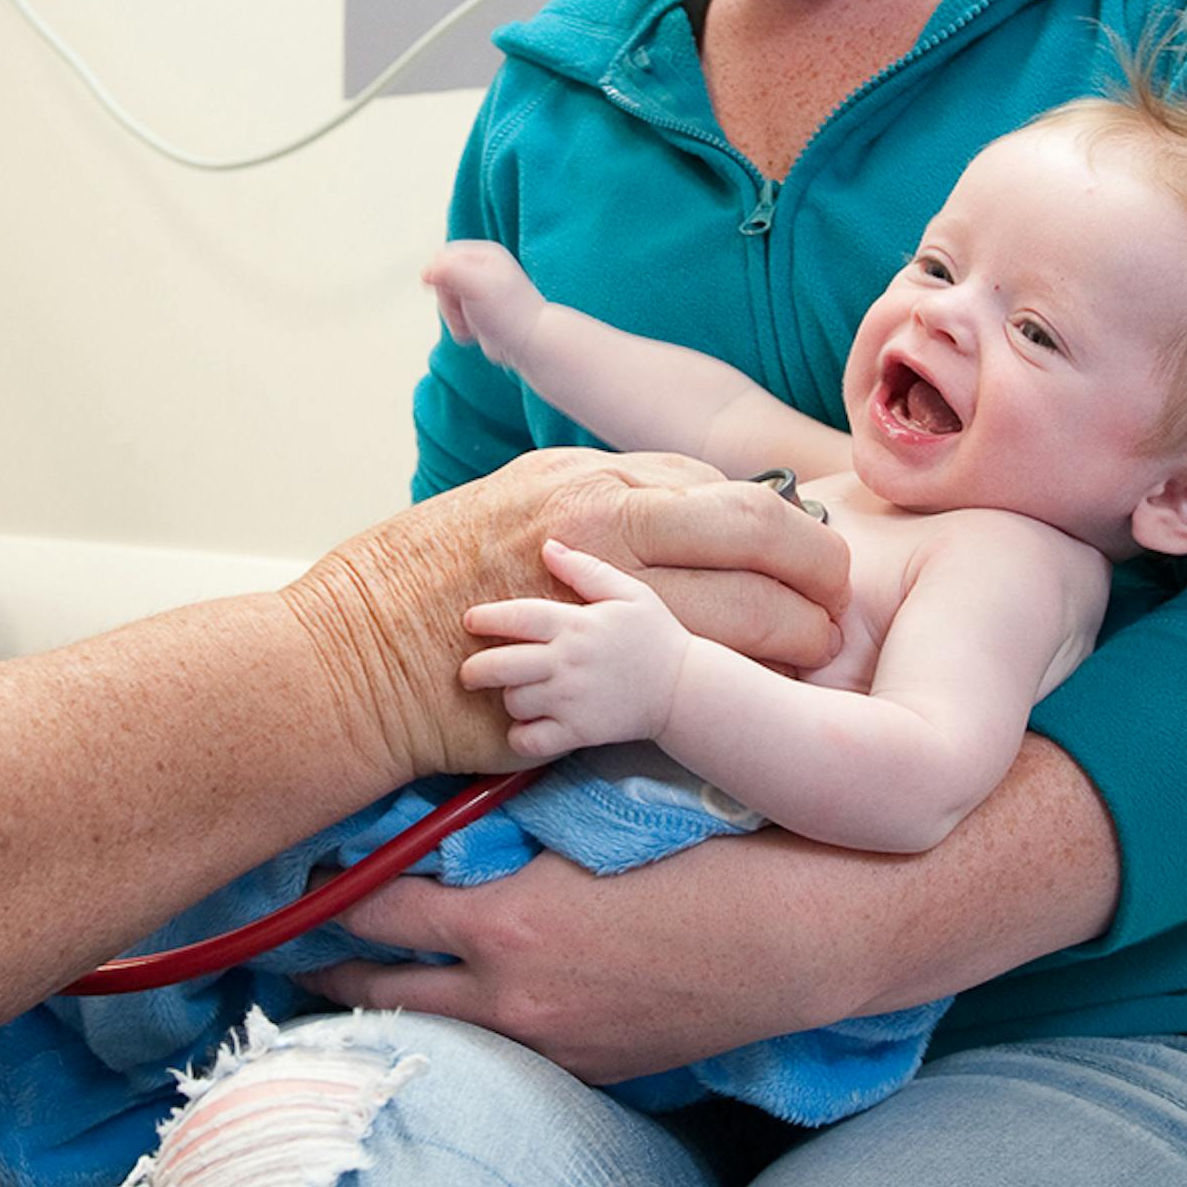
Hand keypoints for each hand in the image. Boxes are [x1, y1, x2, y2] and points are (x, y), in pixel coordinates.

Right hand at [287, 452, 850, 779]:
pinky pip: (693, 682)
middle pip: (760, 529)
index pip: (723, 485)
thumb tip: (679, 511)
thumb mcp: (515, 501)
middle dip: (818, 569)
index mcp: (588, 479)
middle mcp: (601, 524)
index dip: (780, 526)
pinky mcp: (588, 676)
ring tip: (819, 660)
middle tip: (839, 605)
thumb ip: (602, 503)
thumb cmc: (422, 580)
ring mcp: (597, 602)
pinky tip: (756, 708)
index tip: (800, 557)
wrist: (347, 659)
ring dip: (796, 638)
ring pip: (745, 613)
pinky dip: (738, 692)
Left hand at [297, 836, 866, 1083]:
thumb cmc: (710, 857)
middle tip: (285, 944)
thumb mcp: (593, 825)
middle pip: (380, 991)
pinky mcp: (589, 1073)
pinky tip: (448, 1014)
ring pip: (432, 1037)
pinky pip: (498, 1058)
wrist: (805, 937)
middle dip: (326, 967)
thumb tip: (440, 819)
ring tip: (340, 985)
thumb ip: (508, 830)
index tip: (298, 871)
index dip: (327, 890)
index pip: (376, 910)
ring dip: (386, 1008)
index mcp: (507, 928)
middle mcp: (512, 1000)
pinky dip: (461, 1033)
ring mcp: (550, 1048)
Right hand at [424, 238, 546, 363]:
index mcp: (484, 254)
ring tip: (475, 323)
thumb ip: (448, 270)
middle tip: (468, 309)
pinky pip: (453, 317)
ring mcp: (479, 292)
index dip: (441, 276)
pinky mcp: (477, 312)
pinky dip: (460, 328)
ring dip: (454, 318)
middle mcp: (482, 270)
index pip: (443, 257)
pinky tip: (477, 332)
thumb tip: (426, 272)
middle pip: (441, 281)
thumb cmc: (508, 312)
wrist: (529, 344)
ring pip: (445, 302)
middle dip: (448, 301)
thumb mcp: (476, 284)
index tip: (454, 291)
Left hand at [461, 538, 692, 757]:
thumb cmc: (655, 636)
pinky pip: (531, 741)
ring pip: (514, 703)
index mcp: (576, 624)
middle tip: (470, 673)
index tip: (469, 621)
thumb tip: (548, 546)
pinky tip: (527, 728)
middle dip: (475, 670)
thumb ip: (585, 569)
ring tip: (518, 694)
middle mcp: (568, 662)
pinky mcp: (579, 732)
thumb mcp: (628, 592)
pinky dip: (521, 738)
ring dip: (508, 700)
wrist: (686, 690)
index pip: (517, 617)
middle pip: (500, 666)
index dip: (487, 618)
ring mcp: (572, 700)